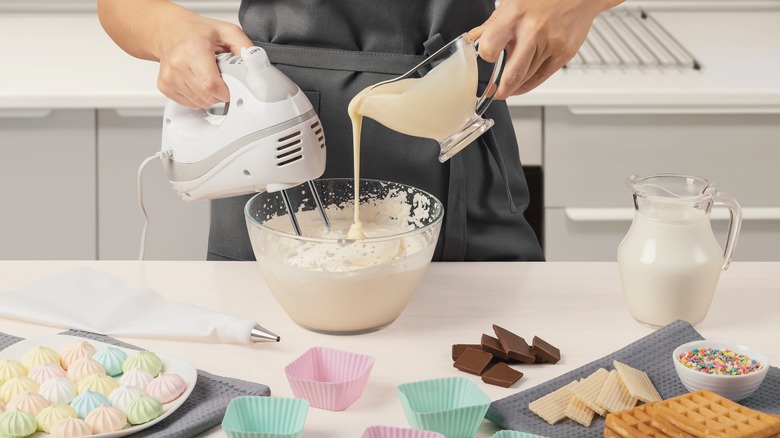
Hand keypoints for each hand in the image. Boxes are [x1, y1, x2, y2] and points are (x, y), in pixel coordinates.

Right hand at [156, 13, 252, 107]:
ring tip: (208, 77)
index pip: (211, 85)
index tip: (232, 85)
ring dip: (210, 96)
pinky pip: (189, 104)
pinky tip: (198, 82)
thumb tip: (256, 65)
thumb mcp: (227, 31)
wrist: (171, 31)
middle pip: (206, 97)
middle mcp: (178, 63)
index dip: (226, 91)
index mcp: (193, 49)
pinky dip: (198, 98)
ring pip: (199, 103)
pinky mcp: (165, 86)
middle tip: (221, 78)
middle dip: (220, 94)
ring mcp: (169, 77)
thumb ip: (245, 47)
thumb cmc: (197, 32)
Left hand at [470, 0, 622, 98]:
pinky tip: (521, 84)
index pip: (490, 47)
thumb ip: (492, 23)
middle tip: (493, 92)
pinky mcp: (563, 54)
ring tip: (507, 85)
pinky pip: (541, 77)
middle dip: (499, 90)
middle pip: (512, 74)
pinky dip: (528, 85)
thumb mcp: (513, 2)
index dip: (485, 57)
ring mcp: (551, 45)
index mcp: (515, 16)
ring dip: (513, 86)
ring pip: (526, 79)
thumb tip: (474, 38)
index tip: (486, 59)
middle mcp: (534, 32)